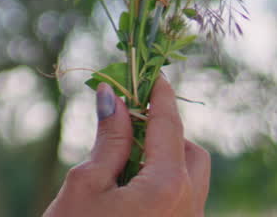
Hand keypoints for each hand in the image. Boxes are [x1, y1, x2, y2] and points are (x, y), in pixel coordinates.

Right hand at [43, 74, 210, 216]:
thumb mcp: (86, 184)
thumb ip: (109, 139)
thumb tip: (114, 96)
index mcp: (168, 187)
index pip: (169, 125)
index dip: (159, 95)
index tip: (152, 73)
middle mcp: (189, 208)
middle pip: (190, 153)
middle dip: (164, 133)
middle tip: (127, 123)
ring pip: (189, 180)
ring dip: (164, 160)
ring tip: (122, 159)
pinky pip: (181, 203)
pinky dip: (162, 186)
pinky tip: (127, 189)